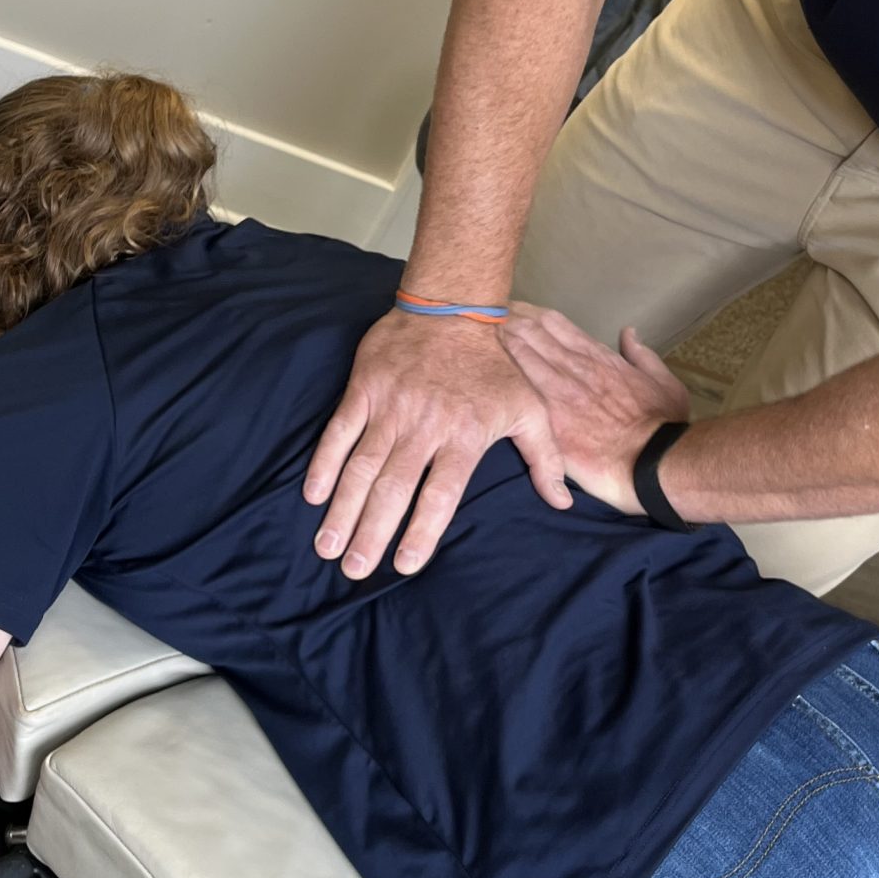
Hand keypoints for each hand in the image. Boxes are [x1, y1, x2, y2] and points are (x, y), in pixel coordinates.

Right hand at [305, 306, 571, 576]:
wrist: (453, 308)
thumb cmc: (494, 366)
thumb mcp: (530, 409)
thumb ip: (545, 459)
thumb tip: (564, 502)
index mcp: (465, 436)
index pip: (440, 494)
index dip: (421, 531)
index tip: (405, 565)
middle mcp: (425, 426)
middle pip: (394, 489)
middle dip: (371, 532)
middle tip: (354, 570)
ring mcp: (391, 408)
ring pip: (362, 466)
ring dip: (343, 509)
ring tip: (328, 547)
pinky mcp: (364, 389)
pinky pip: (339, 432)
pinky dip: (324, 463)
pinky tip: (314, 496)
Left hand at [498, 305, 689, 512]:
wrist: (652, 461)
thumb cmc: (662, 425)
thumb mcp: (664, 382)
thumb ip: (642, 355)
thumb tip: (628, 333)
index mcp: (601, 359)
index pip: (559, 326)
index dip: (533, 315)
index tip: (515, 309)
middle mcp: (577, 368)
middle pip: (535, 333)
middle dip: (510, 319)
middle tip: (485, 313)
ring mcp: (561, 391)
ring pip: (523, 352)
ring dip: (502, 338)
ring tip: (476, 326)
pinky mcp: (548, 418)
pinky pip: (519, 388)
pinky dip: (502, 370)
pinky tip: (484, 361)